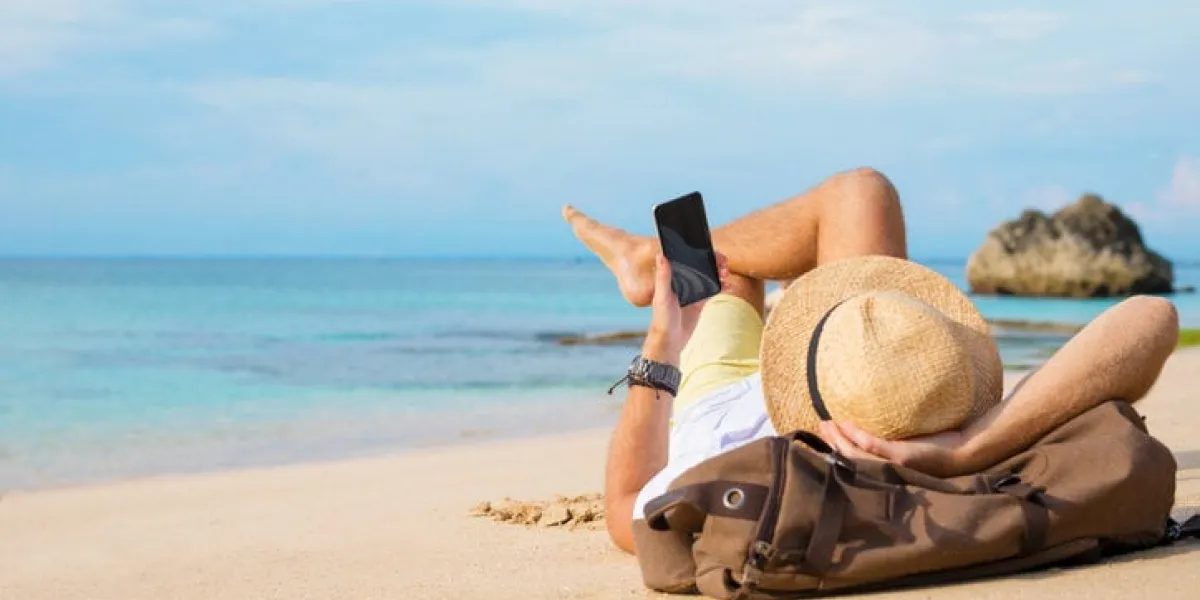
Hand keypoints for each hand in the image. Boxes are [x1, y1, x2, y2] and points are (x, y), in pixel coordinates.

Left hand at [642, 253, 730, 364]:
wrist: (670, 341)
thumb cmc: (661, 319)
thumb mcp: (662, 296)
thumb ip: (663, 277)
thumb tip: (661, 255)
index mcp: (671, 277)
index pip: (685, 258)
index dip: (697, 251)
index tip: (709, 250)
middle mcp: (682, 281)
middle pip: (700, 265)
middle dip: (713, 261)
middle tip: (723, 262)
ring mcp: (692, 291)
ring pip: (708, 275)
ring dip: (718, 272)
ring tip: (726, 274)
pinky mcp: (700, 301)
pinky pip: (713, 289)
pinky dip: (722, 286)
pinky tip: (728, 286)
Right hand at [817, 421, 966, 477]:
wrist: (962, 454)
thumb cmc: (937, 449)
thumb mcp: (909, 446)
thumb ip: (891, 441)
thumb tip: (877, 425)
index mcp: (885, 472)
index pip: (853, 464)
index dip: (835, 451)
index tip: (824, 435)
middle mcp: (885, 473)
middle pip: (849, 460)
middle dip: (832, 443)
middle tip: (820, 425)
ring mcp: (892, 465)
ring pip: (856, 454)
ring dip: (839, 439)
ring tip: (828, 424)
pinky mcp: (901, 456)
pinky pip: (873, 446)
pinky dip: (858, 436)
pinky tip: (848, 425)